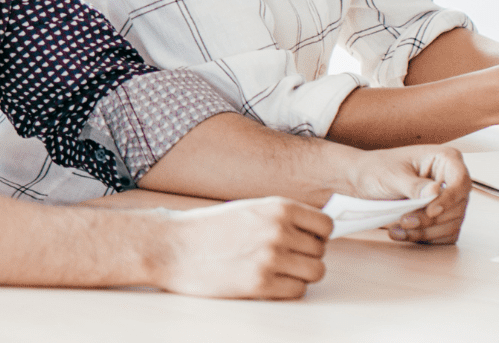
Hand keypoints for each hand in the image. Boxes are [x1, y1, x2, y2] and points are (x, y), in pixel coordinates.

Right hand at [148, 197, 331, 298]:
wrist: (172, 246)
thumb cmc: (208, 228)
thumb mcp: (250, 209)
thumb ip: (282, 218)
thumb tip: (313, 233)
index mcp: (278, 207)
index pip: (325, 225)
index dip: (318, 236)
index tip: (306, 242)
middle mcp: (279, 230)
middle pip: (320, 251)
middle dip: (307, 257)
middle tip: (287, 260)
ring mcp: (270, 257)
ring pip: (315, 272)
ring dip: (301, 275)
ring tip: (280, 272)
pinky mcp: (259, 284)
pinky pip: (297, 290)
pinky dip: (288, 290)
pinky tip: (270, 284)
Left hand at [339, 143, 469, 244]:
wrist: (363, 182)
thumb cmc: (377, 170)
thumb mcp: (392, 175)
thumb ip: (413, 185)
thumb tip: (435, 191)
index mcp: (444, 159)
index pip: (461, 181)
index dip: (449, 198)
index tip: (431, 211)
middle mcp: (451, 179)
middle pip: (457, 207)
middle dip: (430, 219)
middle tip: (404, 220)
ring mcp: (449, 200)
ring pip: (452, 224)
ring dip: (425, 232)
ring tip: (399, 228)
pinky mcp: (442, 218)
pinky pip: (445, 235)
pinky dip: (425, 239)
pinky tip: (403, 233)